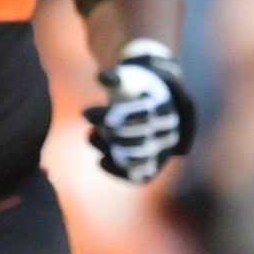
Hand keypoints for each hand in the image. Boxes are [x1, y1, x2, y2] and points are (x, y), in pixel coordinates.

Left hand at [85, 40, 195, 183]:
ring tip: (93, 135)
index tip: (85, 113)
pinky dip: (120, 171)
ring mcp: (163, 150)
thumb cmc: (135, 89)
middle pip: (139, 137)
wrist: (150, 104)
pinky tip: (101, 160)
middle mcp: (169, 130)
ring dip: (111, 149)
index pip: (139, 113)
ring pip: (138, 158)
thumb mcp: (128, 77)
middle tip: (93, 126)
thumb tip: (102, 77)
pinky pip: (140, 176)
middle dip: (110, 133)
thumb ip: (115, 77)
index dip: (109, 115)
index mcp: (165, 107)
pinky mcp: (154, 165)